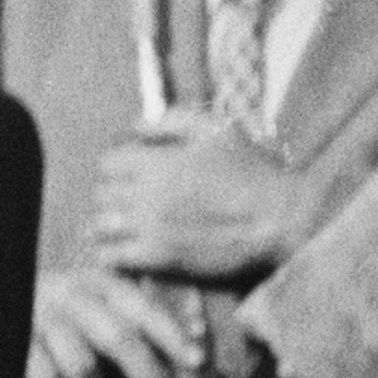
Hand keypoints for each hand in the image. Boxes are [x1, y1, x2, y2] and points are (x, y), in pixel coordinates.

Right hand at [25, 265, 215, 377]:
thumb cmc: (57, 315)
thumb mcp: (95, 303)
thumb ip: (134, 318)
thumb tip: (194, 338)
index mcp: (99, 284)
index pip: (143, 307)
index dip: (172, 334)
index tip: (198, 361)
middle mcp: (71, 298)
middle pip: (118, 338)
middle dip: (147, 373)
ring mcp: (40, 323)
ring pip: (82, 367)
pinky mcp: (13, 349)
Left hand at [91, 115, 310, 284]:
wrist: (279, 218)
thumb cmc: (253, 173)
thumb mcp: (219, 131)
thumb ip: (174, 120)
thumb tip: (136, 124)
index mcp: (160, 162)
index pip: (108, 162)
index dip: (115, 166)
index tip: (127, 173)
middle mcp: (148, 194)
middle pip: (100, 194)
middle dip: (110, 195)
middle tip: (125, 201)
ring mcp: (150, 227)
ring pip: (99, 225)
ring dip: (106, 225)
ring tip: (119, 227)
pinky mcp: (158, 257)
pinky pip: (110, 257)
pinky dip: (108, 253)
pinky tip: (120, 251)